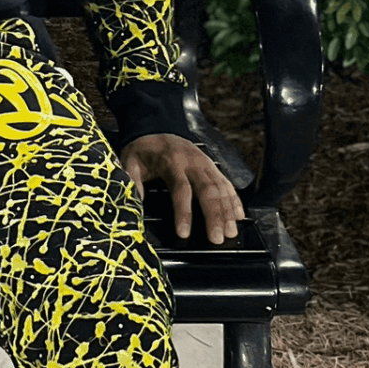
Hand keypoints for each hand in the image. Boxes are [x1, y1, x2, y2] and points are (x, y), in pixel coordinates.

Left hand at [121, 133, 243, 244]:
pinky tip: (238, 216)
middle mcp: (193, 163)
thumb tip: (136, 202)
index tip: (184, 233)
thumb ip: (132, 180)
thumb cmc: (143, 149)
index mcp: (172, 162)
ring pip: (221, 188)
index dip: (184, 213)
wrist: (157, 128)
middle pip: (208, 190)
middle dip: (214, 216)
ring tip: (230, 232)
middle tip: (217, 239)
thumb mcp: (129, 161)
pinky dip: (234, 200)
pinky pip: (227, 184)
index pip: (181, 189)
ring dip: (227, 211)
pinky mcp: (213, 167)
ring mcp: (206, 164)